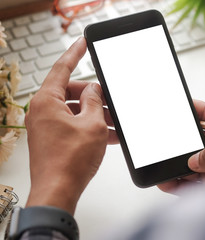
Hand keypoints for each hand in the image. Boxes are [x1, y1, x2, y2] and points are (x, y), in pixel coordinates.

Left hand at [25, 37, 117, 214]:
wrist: (58, 191)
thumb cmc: (69, 161)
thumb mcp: (92, 124)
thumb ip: (94, 101)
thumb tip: (94, 90)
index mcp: (46, 101)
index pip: (61, 68)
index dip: (76, 53)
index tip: (83, 43)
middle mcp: (43, 111)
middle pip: (71, 92)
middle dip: (94, 97)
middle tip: (111, 101)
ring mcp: (47, 126)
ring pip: (75, 111)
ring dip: (96, 115)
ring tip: (115, 123)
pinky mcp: (53, 138)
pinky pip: (74, 125)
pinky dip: (90, 127)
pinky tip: (109, 135)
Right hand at [157, 100, 204, 193]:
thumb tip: (195, 159)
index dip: (193, 109)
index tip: (178, 107)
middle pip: (193, 140)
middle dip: (180, 139)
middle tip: (168, 142)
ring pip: (188, 163)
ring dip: (175, 163)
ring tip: (164, 163)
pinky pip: (188, 184)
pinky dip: (176, 183)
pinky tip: (168, 181)